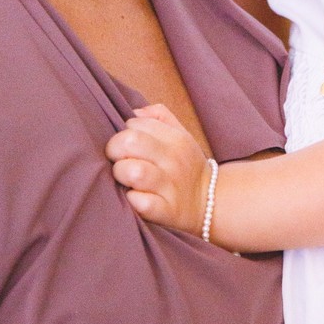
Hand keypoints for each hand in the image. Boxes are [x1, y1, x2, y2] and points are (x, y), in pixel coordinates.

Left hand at [106, 104, 211, 235]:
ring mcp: (171, 186)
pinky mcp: (167, 211)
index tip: (126, 145)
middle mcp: (174, 160)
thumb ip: (158, 116)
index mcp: (176, 138)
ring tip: (125, 178)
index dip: (123, 132)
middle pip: (130, 142)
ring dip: (121, 174)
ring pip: (133, 172)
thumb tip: (134, 112)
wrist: (209, 202)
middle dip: (114, 149)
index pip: (135, 124)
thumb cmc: (186, 165)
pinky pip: (141, 203)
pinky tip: (134, 198)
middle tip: (118, 159)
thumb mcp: (181, 135)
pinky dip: (132, 201)